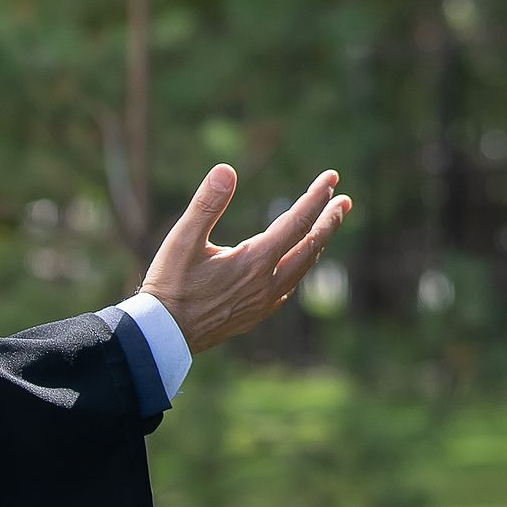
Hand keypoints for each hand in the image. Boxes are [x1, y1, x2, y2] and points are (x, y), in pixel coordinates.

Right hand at [138, 164, 352, 353]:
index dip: (316, 197)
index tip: (332, 177)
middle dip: (329, 221)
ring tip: (325, 228)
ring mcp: (264, 302)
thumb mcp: (182, 240)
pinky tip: (296, 265)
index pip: (297, 222)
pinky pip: (289, 287)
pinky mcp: (255, 315)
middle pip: (310, 246)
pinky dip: (300, 268)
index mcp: (255, 260)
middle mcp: (267, 282)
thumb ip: (206, 205)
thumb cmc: (169, 285)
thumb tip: (226, 170)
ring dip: (317, 244)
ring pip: (303, 268)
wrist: (163, 335)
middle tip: (344, 201)